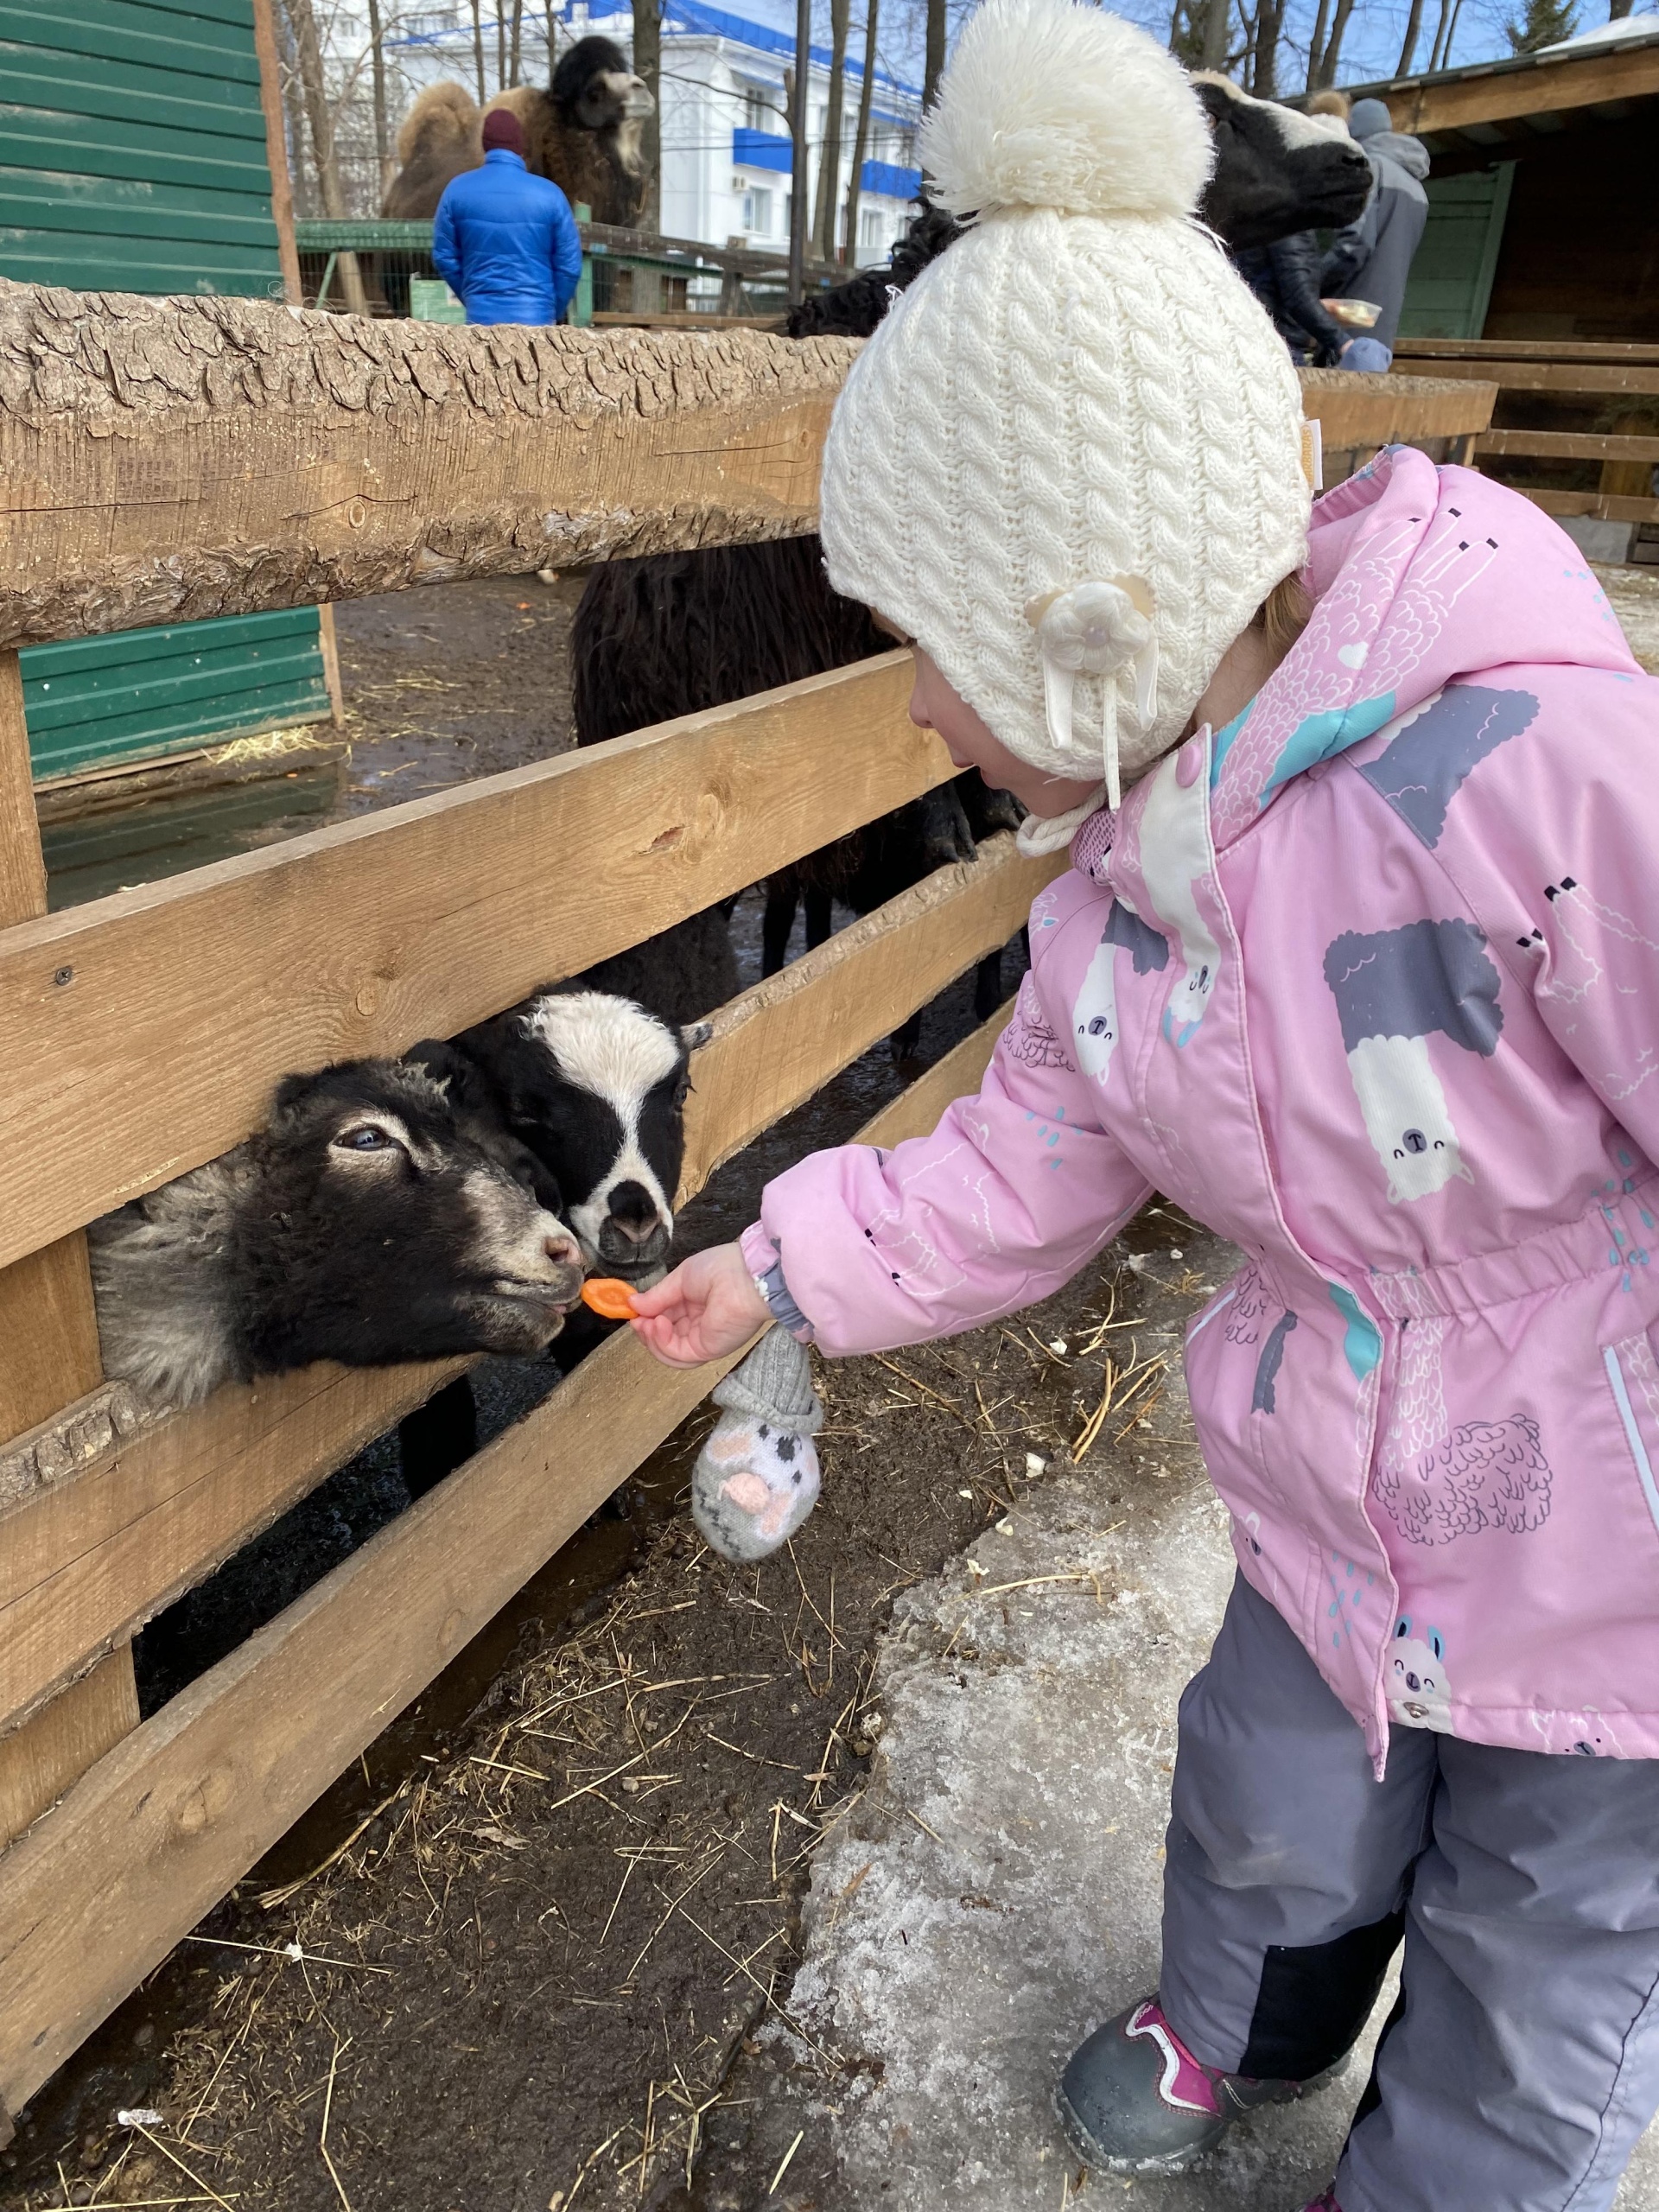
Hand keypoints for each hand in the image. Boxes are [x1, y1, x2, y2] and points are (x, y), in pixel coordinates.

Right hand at [630, 1244, 771, 1366]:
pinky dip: (661, 1343)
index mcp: (695, 1306)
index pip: (665, 1320)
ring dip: (651, 1340)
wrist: (746, 1277)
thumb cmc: (719, 1268)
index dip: (647, 1319)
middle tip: (636, 1320)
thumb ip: (657, 1296)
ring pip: (668, 1351)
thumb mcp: (680, 1278)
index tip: (632, 1312)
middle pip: (664, 1339)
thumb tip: (633, 1305)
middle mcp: (698, 1325)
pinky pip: (677, 1355)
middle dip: (646, 1331)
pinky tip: (658, 1326)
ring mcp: (702, 1339)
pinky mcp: (706, 1350)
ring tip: (646, 1323)